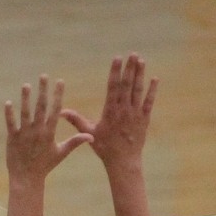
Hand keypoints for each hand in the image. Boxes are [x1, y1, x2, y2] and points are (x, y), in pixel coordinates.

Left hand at [4, 74, 90, 181]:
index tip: (60, 81)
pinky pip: (10, 124)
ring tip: (26, 85)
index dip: (58, 94)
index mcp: (50, 133)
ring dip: (26, 98)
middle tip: (43, 75)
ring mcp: (24, 134)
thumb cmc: (45, 165)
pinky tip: (8, 102)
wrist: (27, 178)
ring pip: (25, 113)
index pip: (55, 110)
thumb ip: (75, 142)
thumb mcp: (61, 153)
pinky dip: (9, 113)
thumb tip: (92, 136)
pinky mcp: (12, 138)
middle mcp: (37, 131)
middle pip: (41, 107)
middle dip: (43, 91)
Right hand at [61, 53, 157, 167]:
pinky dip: (152, 90)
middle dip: (130, 68)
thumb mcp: (88, 132)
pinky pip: (149, 102)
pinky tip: (154, 79)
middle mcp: (124, 110)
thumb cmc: (104, 148)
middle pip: (127, 85)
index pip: (113, 87)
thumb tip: (60, 112)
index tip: (117, 58)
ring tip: (141, 60)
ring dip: (140, 75)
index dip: (115, 71)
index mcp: (110, 111)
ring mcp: (135, 114)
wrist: (123, 161)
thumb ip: (76, 120)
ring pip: (138, 90)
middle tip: (132, 54)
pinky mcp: (144, 119)